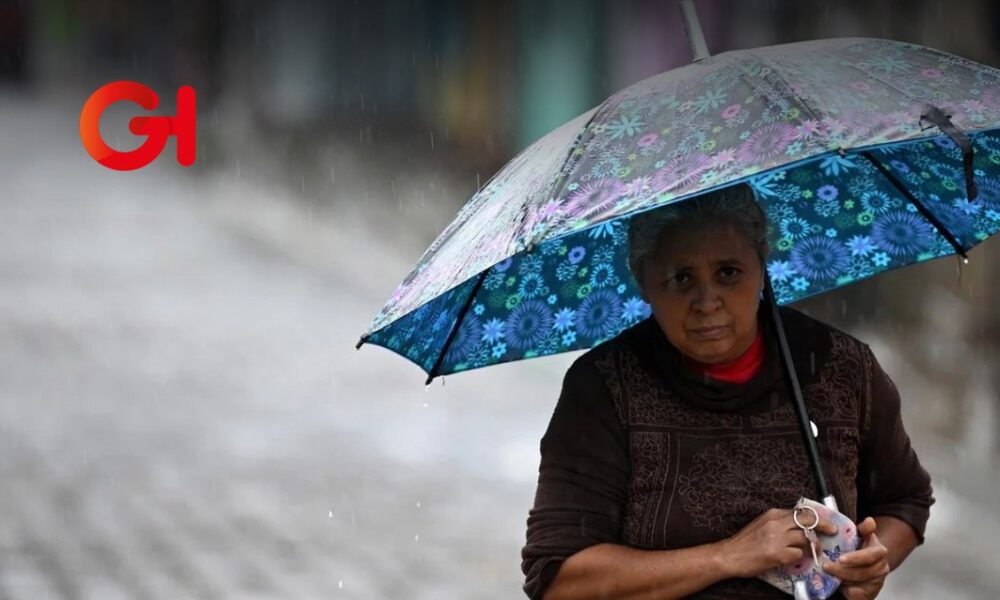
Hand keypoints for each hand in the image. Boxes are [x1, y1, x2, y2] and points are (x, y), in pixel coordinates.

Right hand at [719, 507, 838, 578]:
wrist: (730, 555)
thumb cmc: (745, 542)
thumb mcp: (761, 525)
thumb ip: (778, 523)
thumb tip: (798, 526)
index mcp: (773, 514)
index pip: (800, 512)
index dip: (815, 517)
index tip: (825, 521)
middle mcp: (776, 523)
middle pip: (808, 521)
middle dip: (823, 525)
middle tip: (832, 531)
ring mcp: (778, 538)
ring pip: (806, 538)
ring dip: (811, 546)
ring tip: (812, 551)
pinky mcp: (778, 554)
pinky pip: (798, 554)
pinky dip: (798, 557)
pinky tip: (791, 559)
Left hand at [823, 517, 889, 599]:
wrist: (870, 564)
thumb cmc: (861, 548)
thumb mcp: (862, 536)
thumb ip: (864, 529)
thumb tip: (870, 521)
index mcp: (880, 552)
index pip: (870, 556)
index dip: (855, 558)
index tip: (840, 559)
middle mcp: (881, 568)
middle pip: (861, 573)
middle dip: (842, 571)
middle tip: (826, 566)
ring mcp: (877, 583)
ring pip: (858, 584)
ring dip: (842, 579)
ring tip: (829, 573)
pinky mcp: (870, 594)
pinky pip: (857, 595)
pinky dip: (847, 591)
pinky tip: (838, 585)